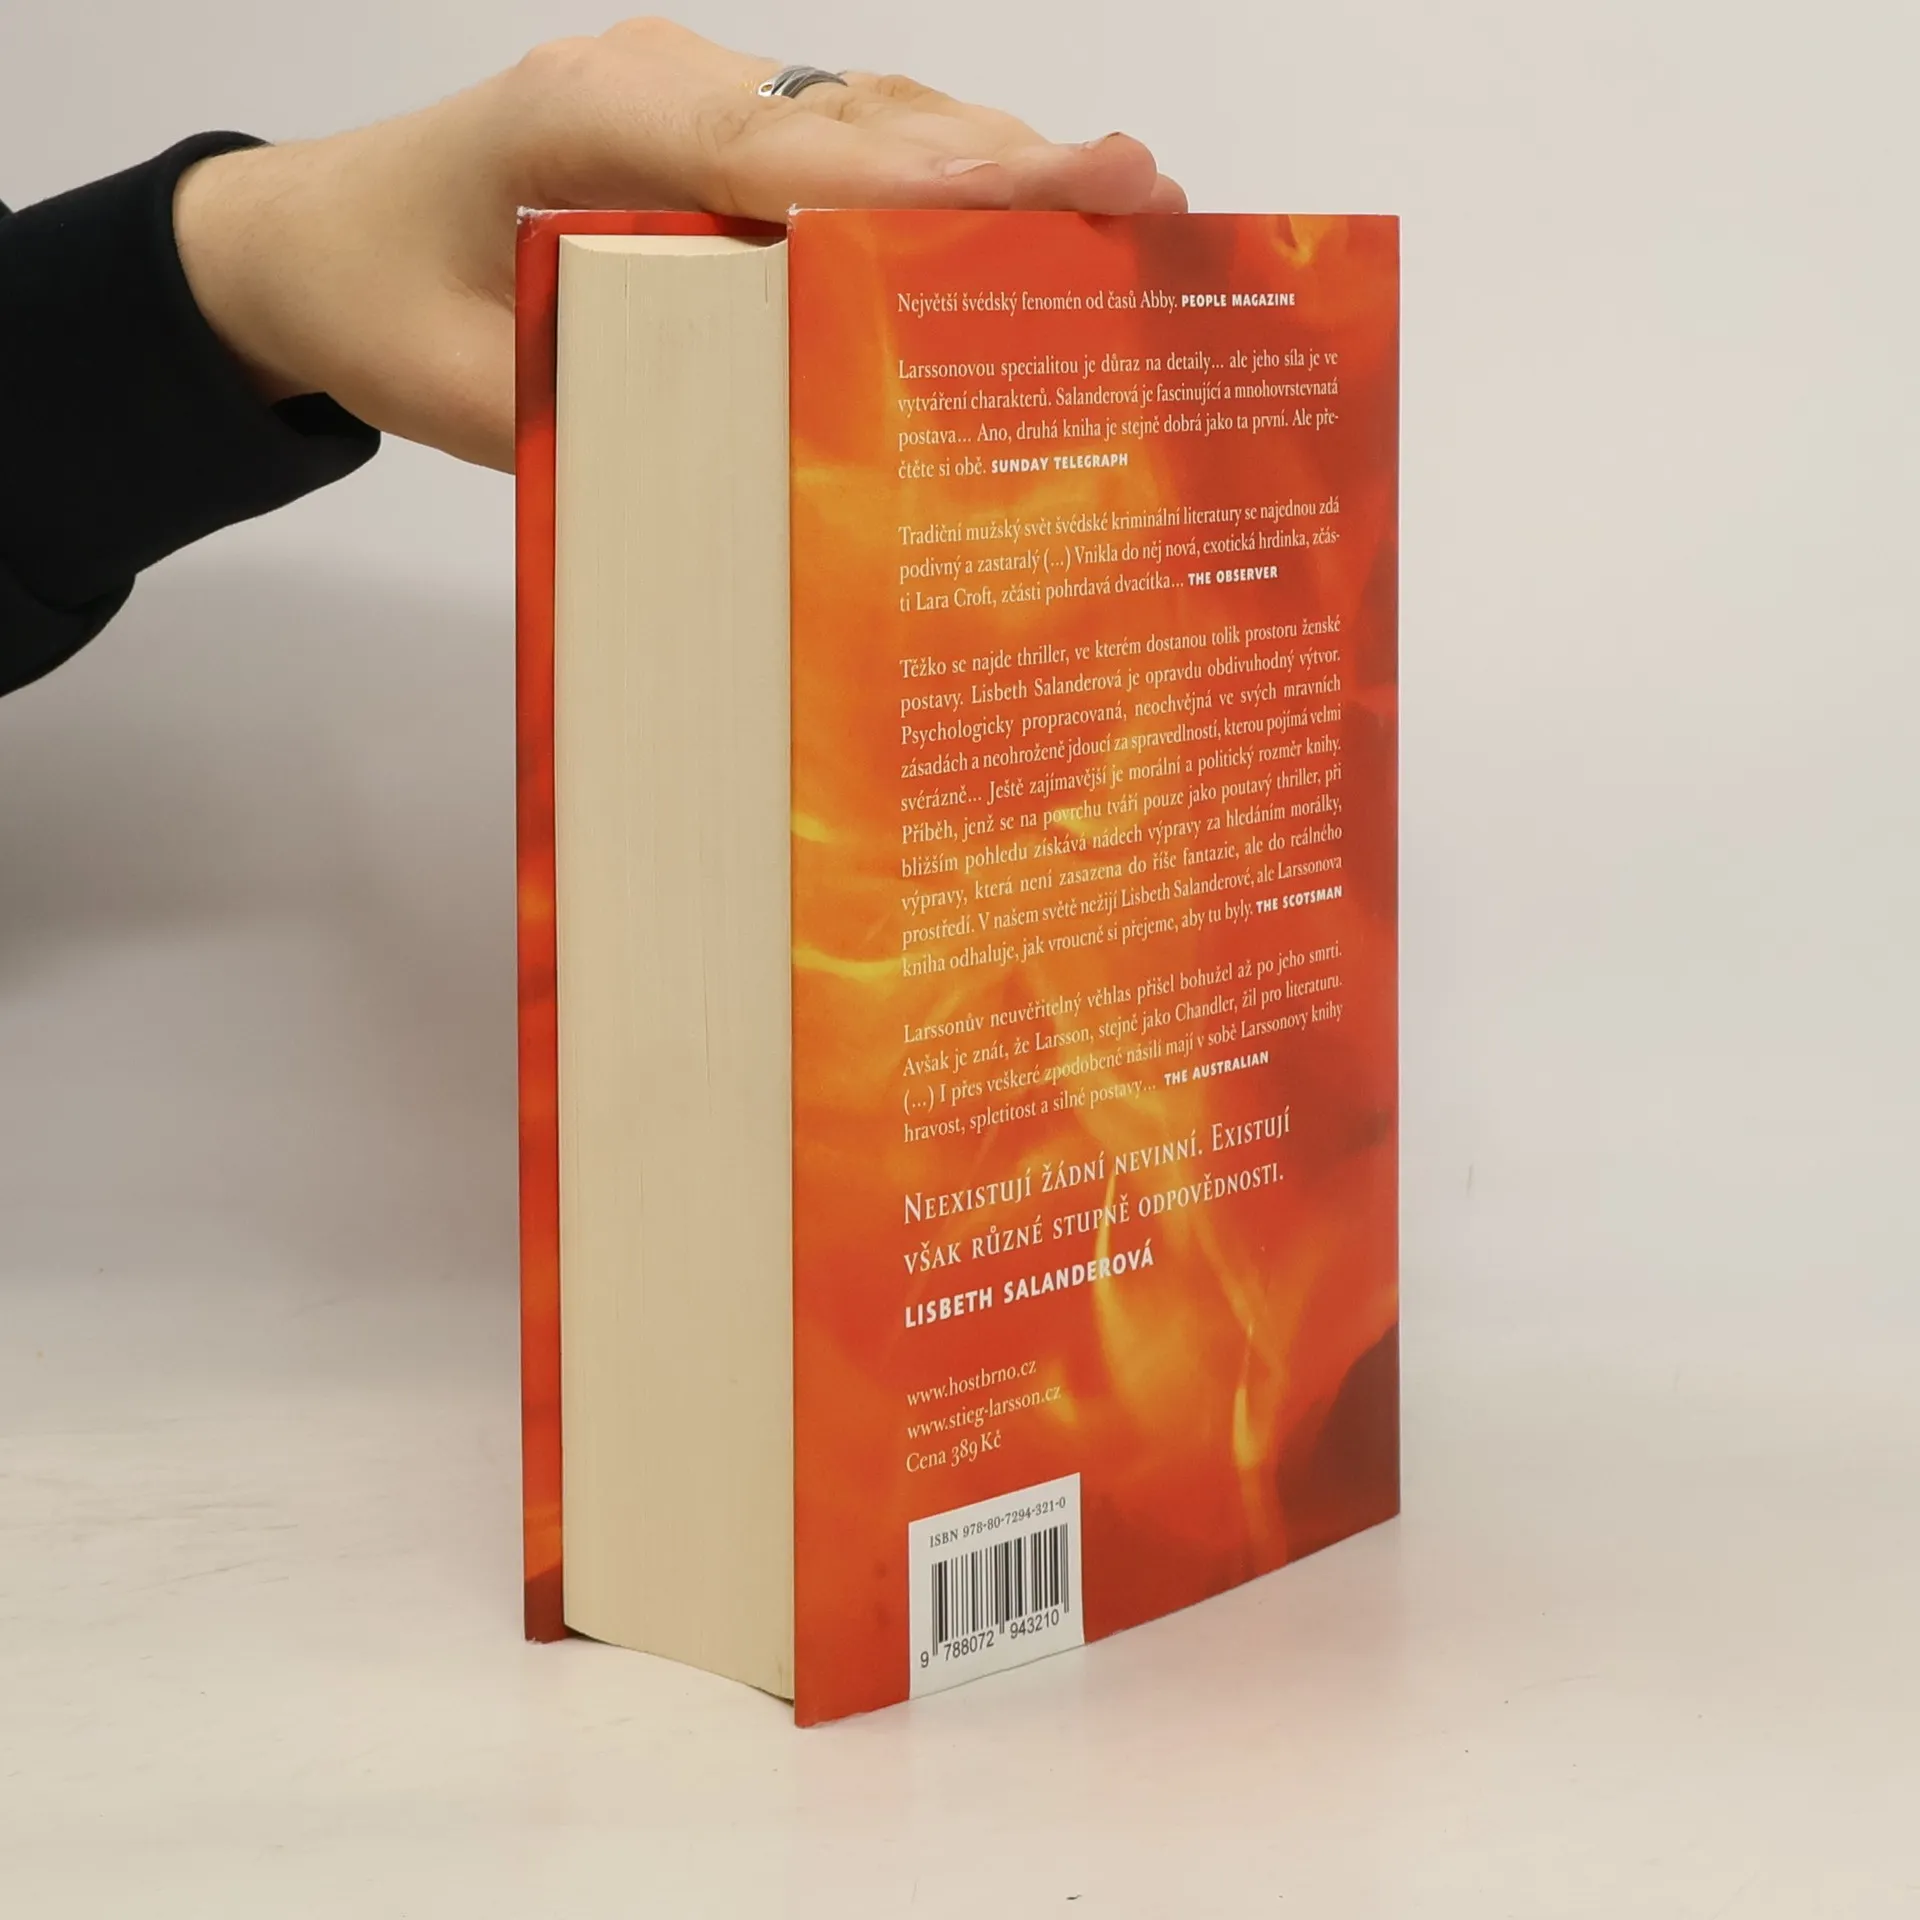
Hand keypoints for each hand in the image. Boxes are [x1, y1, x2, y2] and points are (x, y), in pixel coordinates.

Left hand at [171, 17, 1186, 471]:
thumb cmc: (378, 302)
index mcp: (590, 121)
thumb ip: (602, 414)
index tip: (1048, 192)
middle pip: (860, 119)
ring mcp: (694, 97)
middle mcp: (660, 84)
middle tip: (1145, 196)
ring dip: (994, 163)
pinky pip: (843, 146)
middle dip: (1007, 160)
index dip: (923, 179)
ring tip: (1127, 205)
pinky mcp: (712, 132)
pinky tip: (1025, 218)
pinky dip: (941, 181)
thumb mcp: (469, 392)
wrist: (312, 238)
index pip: (782, 153)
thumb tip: (758, 466)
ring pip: (869, 119)